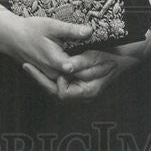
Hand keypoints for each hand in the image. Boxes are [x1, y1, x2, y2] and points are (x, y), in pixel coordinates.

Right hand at [1, 15, 91, 81]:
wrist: (11, 37)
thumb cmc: (30, 29)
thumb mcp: (52, 26)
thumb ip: (71, 30)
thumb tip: (90, 31)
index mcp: (57, 62)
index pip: (82, 68)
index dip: (92, 62)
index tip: (100, 53)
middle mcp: (54, 73)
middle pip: (77, 75)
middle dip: (88, 66)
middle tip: (103, 57)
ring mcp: (49, 75)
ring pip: (70, 77)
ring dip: (80, 69)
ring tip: (92, 58)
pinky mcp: (46, 75)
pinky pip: (62, 76)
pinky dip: (70, 70)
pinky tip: (76, 59)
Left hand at [23, 34, 150, 102]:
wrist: (124, 56)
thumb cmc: (111, 55)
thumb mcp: (96, 57)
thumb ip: (81, 63)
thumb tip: (65, 68)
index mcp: (87, 91)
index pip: (62, 93)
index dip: (53, 81)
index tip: (44, 68)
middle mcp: (82, 95)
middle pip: (55, 92)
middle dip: (41, 79)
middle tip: (26, 67)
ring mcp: (80, 90)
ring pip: (56, 88)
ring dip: (44, 78)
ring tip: (30, 67)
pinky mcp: (78, 83)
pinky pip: (61, 83)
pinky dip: (51, 75)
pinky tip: (42, 66)